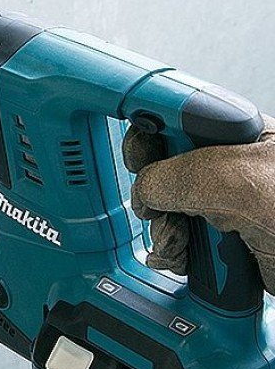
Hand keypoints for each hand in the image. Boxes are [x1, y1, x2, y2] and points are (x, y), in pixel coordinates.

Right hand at [122, 114, 274, 294]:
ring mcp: (221, 203)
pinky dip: (172, 251)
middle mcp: (225, 165)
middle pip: (161, 164)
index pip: (175, 112)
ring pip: (164, 205)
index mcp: (235, 133)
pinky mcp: (220, 236)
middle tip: (160, 205)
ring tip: (180, 242)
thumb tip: (145, 190)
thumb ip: (179, 175)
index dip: (147, 123)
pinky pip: (176, 235)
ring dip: (163, 230)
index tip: (130, 143)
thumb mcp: (239, 183)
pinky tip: (184, 256)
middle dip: (152, 192)